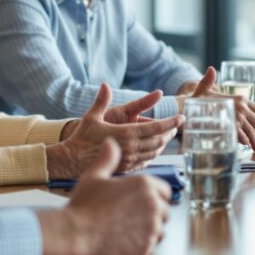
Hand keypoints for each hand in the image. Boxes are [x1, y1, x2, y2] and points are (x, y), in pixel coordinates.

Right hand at [49, 84, 181, 177]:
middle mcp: (131, 148)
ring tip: (167, 137)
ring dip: (163, 144)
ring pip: (154, 153)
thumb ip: (102, 100)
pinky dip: (153, 155)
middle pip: (158, 141)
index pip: (155, 127)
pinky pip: (146, 162)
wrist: (72, 161)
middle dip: (170, 133)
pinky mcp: (126, 169)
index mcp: (126, 134)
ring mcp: (129, 161)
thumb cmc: (82, 138)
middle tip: (177, 126)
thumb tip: (105, 85)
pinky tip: (154, 151)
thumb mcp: (92, 117)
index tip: (181, 118)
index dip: (170, 122)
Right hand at [63, 139, 170, 254]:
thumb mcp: (94, 176)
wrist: (76, 233)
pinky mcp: (147, 245)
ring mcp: (151, 226)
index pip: (164, 190)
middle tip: (132, 218)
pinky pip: (152, 245)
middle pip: (164, 210)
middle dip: (152, 214)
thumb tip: (111, 142)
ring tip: (129, 230)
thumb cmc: (84, 205)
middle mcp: (153, 204)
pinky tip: (127, 241)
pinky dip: (143, 244)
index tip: (141, 202)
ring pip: (160, 229)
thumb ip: (107, 158)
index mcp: (144, 184)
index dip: (154, 196)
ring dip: (150, 230)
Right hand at [184, 67, 254, 152]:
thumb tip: (211, 69)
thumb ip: (210, 82)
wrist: (187, 106)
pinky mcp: (230, 125)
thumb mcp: (205, 89)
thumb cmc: (197, 100)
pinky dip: (244, 141)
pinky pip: (240, 135)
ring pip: (250, 131)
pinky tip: (245, 145)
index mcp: (239, 98)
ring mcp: (236, 116)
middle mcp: (241, 106)